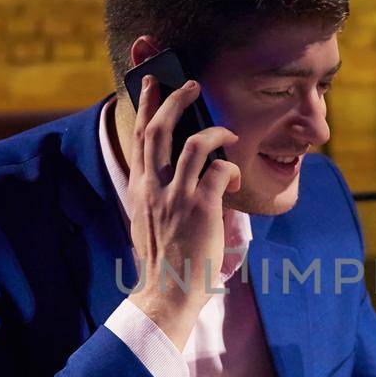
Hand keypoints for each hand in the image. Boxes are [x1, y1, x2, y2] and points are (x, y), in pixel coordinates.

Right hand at [125, 75, 240, 348]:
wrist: (167, 293)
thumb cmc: (164, 260)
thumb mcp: (149, 221)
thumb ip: (157, 194)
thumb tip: (171, 173)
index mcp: (140, 189)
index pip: (139, 137)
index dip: (145, 105)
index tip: (151, 83)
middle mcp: (154, 187)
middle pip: (159, 129)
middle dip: (175, 99)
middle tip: (191, 84)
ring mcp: (177, 196)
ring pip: (194, 144)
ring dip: (215, 130)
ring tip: (228, 131)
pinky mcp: (202, 208)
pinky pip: (221, 171)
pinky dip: (232, 170)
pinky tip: (236, 179)